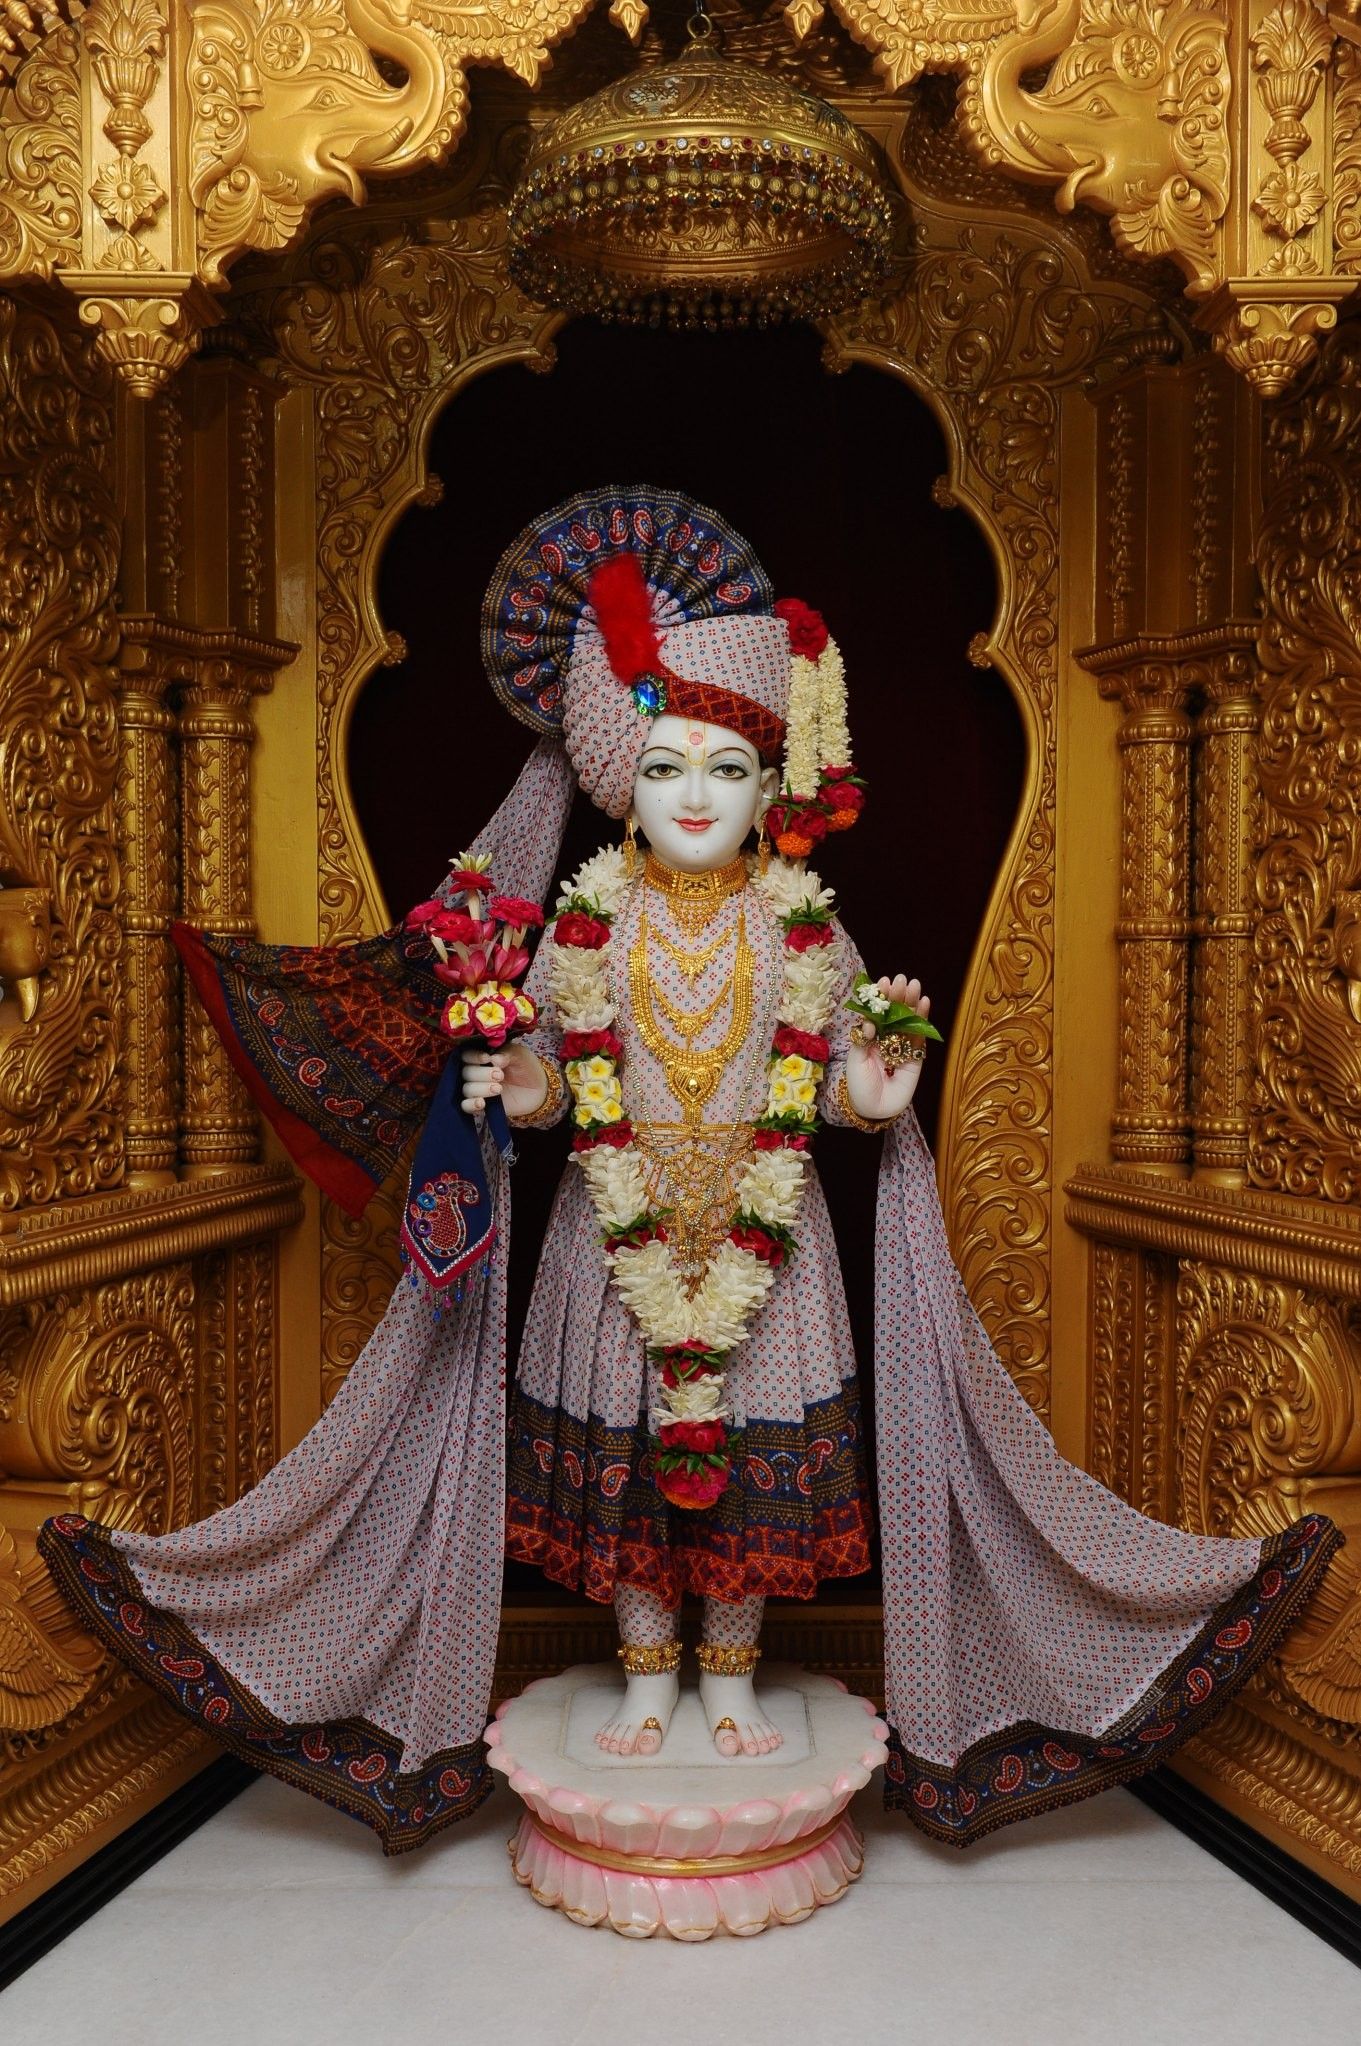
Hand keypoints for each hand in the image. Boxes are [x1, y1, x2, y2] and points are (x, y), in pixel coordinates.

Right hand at [460, 1041, 548, 1119]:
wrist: (538, 1089)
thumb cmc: (526, 1067)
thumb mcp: (519, 1055)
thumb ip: (507, 1054)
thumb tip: (493, 1058)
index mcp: (481, 1056)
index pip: (467, 1055)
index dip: (473, 1057)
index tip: (487, 1059)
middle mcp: (475, 1072)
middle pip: (466, 1072)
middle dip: (481, 1074)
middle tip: (499, 1075)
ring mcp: (476, 1089)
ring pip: (467, 1089)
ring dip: (480, 1088)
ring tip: (499, 1088)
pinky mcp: (479, 1105)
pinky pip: (466, 1106)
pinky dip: (471, 1105)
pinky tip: (482, 1103)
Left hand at [845, 974, 930, 1120]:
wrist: (872, 1108)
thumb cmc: (859, 1084)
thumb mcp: (855, 1060)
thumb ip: (863, 1040)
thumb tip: (870, 1020)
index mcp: (870, 1035)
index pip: (877, 1011)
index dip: (881, 997)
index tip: (884, 981)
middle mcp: (886, 1038)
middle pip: (894, 1013)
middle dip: (899, 996)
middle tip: (903, 979)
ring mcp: (901, 1046)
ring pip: (908, 1021)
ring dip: (912, 1003)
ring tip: (916, 986)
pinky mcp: (915, 1056)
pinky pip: (919, 1036)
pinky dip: (923, 1020)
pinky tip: (925, 1003)